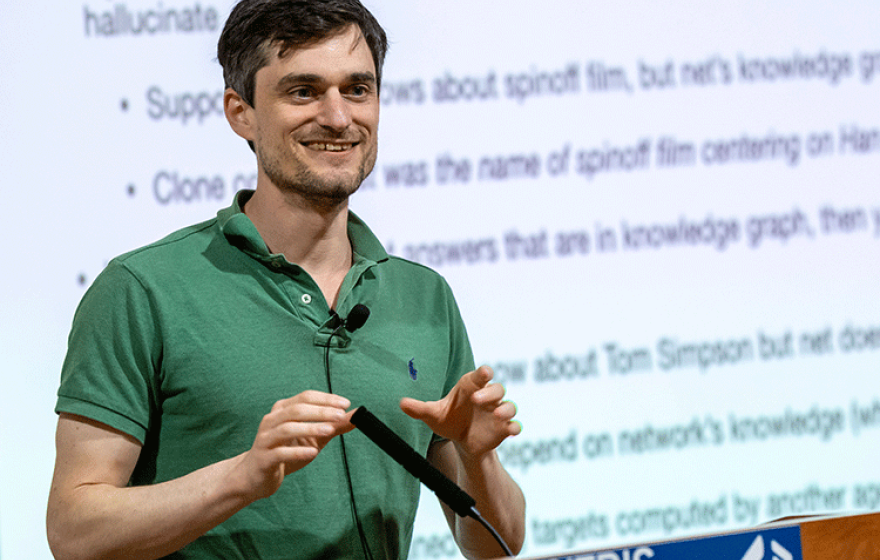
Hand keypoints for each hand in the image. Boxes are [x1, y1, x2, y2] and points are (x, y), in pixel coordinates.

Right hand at [235, 390, 353, 499]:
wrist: (255, 476)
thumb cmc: (285, 452)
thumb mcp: (313, 437)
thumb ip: (333, 426)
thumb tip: (358, 416)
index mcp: (282, 410)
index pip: (305, 397)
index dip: (325, 399)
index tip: (345, 404)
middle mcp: (271, 420)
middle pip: (297, 410)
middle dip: (321, 411)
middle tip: (341, 415)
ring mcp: (265, 439)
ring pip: (287, 428)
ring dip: (310, 427)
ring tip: (330, 429)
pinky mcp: (263, 458)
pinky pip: (280, 452)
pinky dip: (297, 451)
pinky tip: (313, 452)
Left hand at [399, 365, 520, 458]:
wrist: (462, 441)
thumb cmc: (449, 420)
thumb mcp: (433, 415)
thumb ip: (419, 408)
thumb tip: (401, 403)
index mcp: (471, 388)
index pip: (480, 376)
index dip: (483, 373)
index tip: (485, 373)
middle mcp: (487, 398)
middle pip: (497, 389)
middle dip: (490, 392)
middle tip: (477, 399)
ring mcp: (497, 413)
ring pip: (509, 405)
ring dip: (506, 408)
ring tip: (497, 414)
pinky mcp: (503, 429)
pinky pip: (514, 425)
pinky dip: (514, 427)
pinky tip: (510, 431)